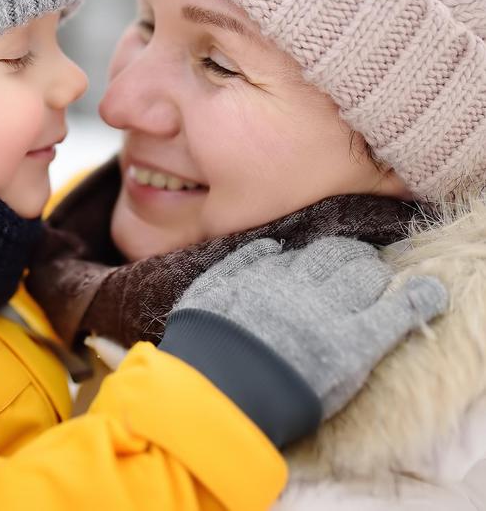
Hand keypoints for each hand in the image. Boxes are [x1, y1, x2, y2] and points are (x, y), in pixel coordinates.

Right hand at [172, 236, 447, 418]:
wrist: (218, 389)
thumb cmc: (204, 347)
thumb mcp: (204, 293)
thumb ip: (236, 264)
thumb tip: (270, 246)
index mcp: (267, 275)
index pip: (306, 254)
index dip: (321, 257)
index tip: (327, 262)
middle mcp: (301, 286)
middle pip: (340, 257)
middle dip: (351, 258)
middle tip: (358, 266)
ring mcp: (331, 312)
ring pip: (368, 276)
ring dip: (376, 274)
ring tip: (380, 280)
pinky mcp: (355, 343)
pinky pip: (397, 311)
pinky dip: (418, 299)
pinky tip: (430, 293)